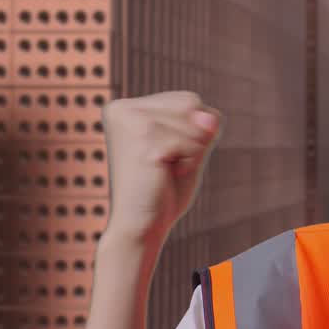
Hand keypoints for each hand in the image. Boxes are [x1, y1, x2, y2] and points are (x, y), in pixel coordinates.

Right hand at [100, 90, 223, 246]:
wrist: (141, 228)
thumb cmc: (163, 190)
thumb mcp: (190, 146)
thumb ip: (203, 124)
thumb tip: (207, 118)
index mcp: (125, 107)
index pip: (188, 100)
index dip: (192, 132)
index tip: (166, 156)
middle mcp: (121, 107)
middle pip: (191, 103)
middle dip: (193, 137)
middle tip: (167, 165)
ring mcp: (130, 120)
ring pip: (193, 121)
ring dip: (191, 151)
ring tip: (164, 170)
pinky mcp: (143, 138)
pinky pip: (192, 141)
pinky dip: (190, 161)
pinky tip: (164, 174)